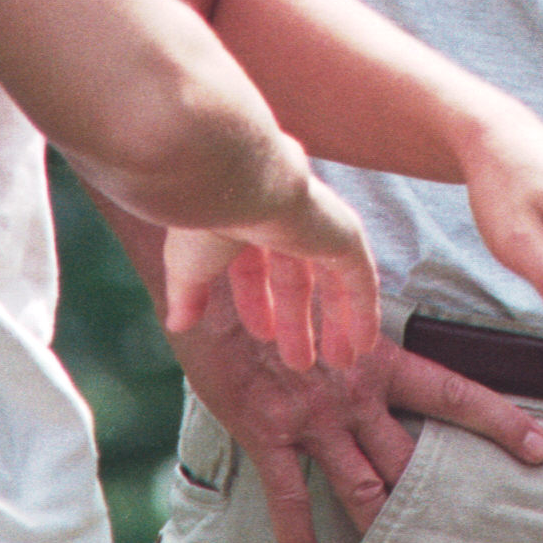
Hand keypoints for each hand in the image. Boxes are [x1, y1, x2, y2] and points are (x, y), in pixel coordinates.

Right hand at [158, 170, 379, 370]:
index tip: (261, 334)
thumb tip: (177, 323)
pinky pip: (361, 281)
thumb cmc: (205, 214)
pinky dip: (364, 313)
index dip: (257, 304)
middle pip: (297, 279)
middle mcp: (283, 219)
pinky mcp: (344, 234)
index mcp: (244, 219)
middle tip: (299, 360)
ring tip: (340, 362)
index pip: (254, 268)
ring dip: (337, 323)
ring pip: (334, 281)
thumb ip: (187, 294)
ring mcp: (318, 225)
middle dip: (297, 322)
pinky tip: (364, 344)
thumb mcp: (188, 264)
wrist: (235, 180)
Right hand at [167, 280, 542, 542]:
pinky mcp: (267, 432)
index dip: (499, 420)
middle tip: (474, 521)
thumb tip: (378, 326)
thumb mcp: (333, 296)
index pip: (452, 392)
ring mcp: (312, 416)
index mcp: (378, 356)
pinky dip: (298, 537)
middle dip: (442, 488)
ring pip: (361, 484)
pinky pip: (288, 496)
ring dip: (381, 522)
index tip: (538, 444)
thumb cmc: (277, 279)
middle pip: (410, 453)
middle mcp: (354, 392)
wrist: (216, 276)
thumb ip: (360, 323)